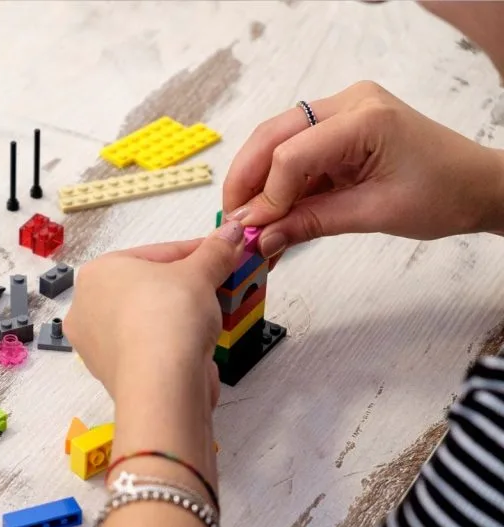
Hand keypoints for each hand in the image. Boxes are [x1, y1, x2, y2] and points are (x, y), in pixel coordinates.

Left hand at [63, 222, 244, 402]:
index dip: (195, 252)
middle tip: (216, 283)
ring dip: (176, 315)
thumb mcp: (200, 273)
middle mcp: (86, 306)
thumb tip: (231, 232)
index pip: (155, 254)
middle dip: (183, 285)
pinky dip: (168, 343)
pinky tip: (191, 344)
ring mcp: (95, 343)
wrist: (162, 384)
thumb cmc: (169, 318)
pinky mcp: (111, 373)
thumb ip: (216, 251)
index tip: (221, 253)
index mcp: (97, 272)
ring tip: (208, 315)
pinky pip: (146, 347)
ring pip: (145, 319)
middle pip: (146, 287)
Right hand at [223, 81, 503, 258]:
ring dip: (258, 184)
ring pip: (276, 142)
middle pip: (273, 137)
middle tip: (232, 222)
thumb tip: (261, 239)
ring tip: (248, 222)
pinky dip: (279, 185)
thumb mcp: (374, 214)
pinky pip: (294, 153)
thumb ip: (312, 223)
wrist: (476, 185)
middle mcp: (348, 103)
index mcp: (365, 118)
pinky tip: (271, 214)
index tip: (254, 232)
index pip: (291, 154)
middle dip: (246, 181)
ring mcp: (341, 111)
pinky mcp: (337, 127)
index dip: (266, 196)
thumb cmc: (443, 194)